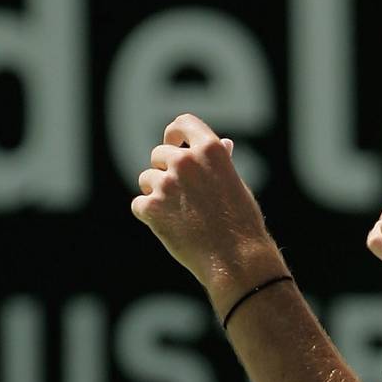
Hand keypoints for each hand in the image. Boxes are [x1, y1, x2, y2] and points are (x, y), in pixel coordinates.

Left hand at [131, 114, 285, 300]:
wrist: (236, 259)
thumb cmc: (241, 222)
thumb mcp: (237, 184)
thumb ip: (222, 162)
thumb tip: (223, 143)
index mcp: (210, 149)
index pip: (183, 123)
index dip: (175, 133)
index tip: (174, 143)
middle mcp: (185, 161)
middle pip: (159, 153)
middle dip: (165, 170)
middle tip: (182, 195)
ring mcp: (166, 183)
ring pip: (147, 179)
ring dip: (157, 193)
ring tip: (180, 214)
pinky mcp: (152, 207)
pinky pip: (139, 203)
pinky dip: (150, 215)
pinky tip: (171, 227)